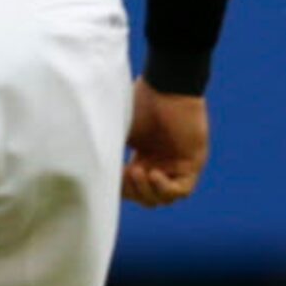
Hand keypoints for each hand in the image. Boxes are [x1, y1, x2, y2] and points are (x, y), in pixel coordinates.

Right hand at [122, 78, 209, 208]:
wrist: (165, 87)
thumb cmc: (141, 102)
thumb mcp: (119, 133)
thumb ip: (110, 154)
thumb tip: (93, 174)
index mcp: (143, 157)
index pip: (132, 188)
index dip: (121, 189)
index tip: (111, 176)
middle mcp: (161, 162)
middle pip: (147, 197)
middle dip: (133, 192)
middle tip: (124, 173)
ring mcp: (178, 164)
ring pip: (164, 198)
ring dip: (147, 192)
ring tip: (137, 172)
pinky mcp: (193, 161)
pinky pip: (182, 189)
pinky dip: (165, 188)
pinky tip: (153, 173)